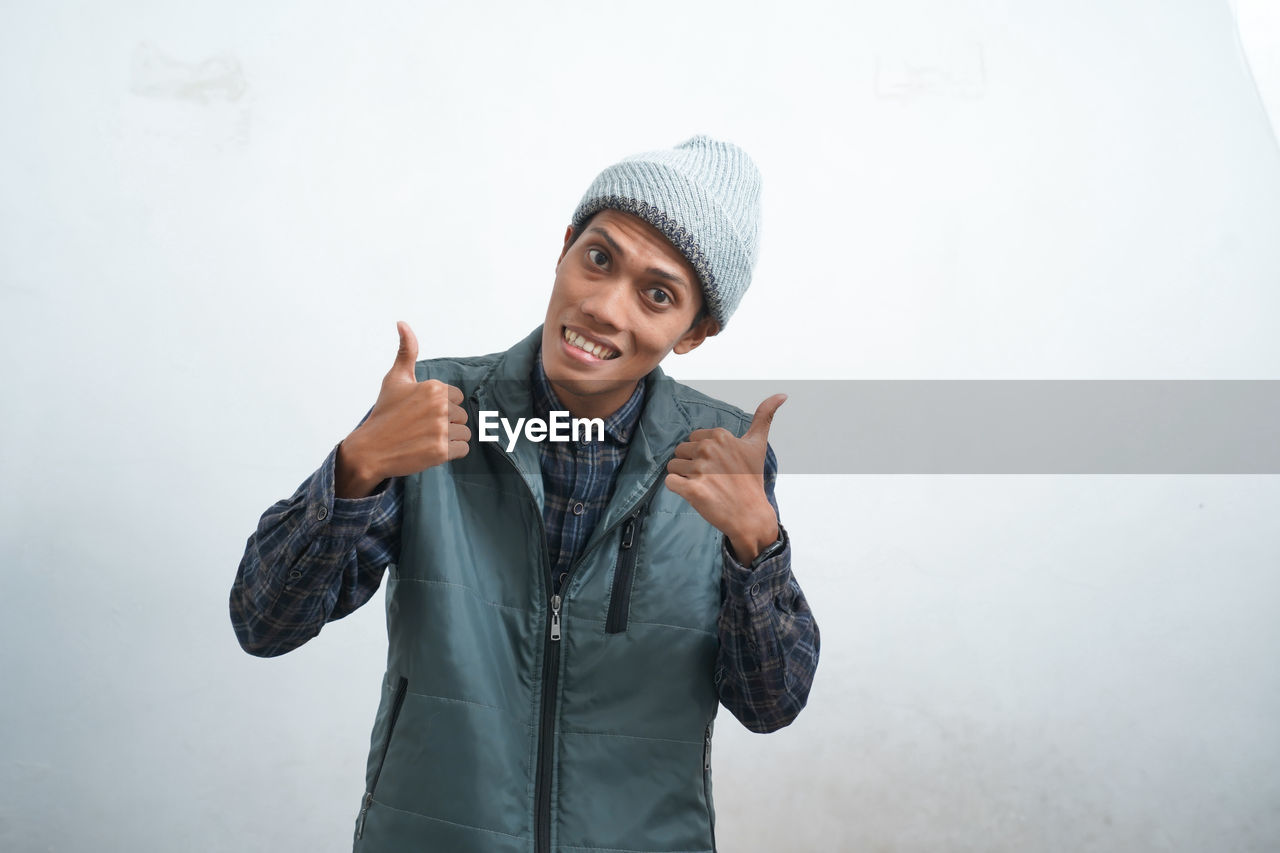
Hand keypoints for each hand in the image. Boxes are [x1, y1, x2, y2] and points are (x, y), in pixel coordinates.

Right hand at [335, 321, 470, 497]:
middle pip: (462, 415)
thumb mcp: (395, 379)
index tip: (423, 413)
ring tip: (427, 438)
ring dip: (450, 438)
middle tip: (422, 428)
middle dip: (446, 423)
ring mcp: (441, 429)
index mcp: (434, 388)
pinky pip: (463, 449)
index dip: (442, 407)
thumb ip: (406, 351)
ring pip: (464, 432)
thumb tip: (402, 323)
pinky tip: (431, 449)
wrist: (370, 449)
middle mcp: (441, 406)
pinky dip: (451, 452)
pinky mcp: (441, 451)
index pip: (456, 397)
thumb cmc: (385, 414)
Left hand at [664, 394, 785, 564]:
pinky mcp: (692, 489)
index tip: (718, 465)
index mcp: (720, 436)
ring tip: (704, 486)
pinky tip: (694, 493)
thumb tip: (782, 394)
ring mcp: (700, 469)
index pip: (693, 438)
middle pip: (681, 450)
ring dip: (684, 477)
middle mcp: (709, 449)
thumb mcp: (758, 444)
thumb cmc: (751, 479)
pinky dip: (677, 488)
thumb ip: (764, 416)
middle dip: (691, 464)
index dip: (702, 453)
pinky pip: (670, 481)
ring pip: (673, 466)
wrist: (750, 515)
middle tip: (711, 478)